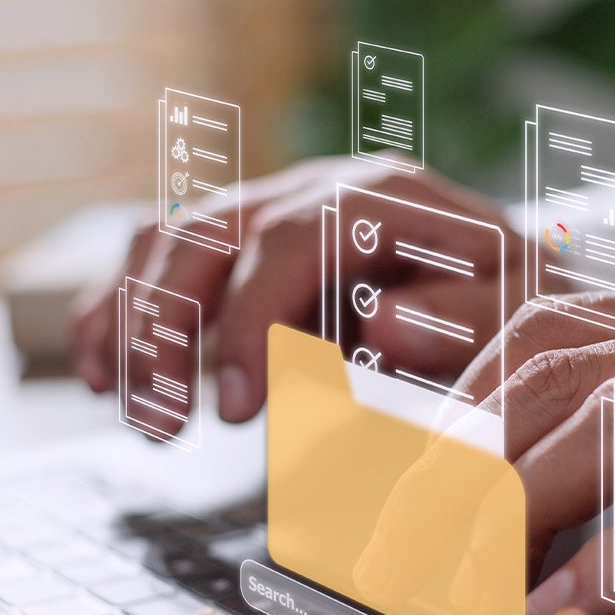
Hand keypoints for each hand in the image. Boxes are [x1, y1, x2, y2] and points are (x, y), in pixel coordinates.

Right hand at [72, 156, 522, 434]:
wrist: (505, 278)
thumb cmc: (510, 305)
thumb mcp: (511, 313)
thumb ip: (458, 319)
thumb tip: (380, 327)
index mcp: (383, 198)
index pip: (292, 242)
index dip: (253, 323)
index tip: (237, 412)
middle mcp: (316, 189)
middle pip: (210, 232)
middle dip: (168, 328)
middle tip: (162, 426)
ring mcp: (273, 209)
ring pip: (169, 238)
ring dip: (131, 322)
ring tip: (133, 412)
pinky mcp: (247, 244)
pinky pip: (162, 256)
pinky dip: (119, 308)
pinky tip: (102, 372)